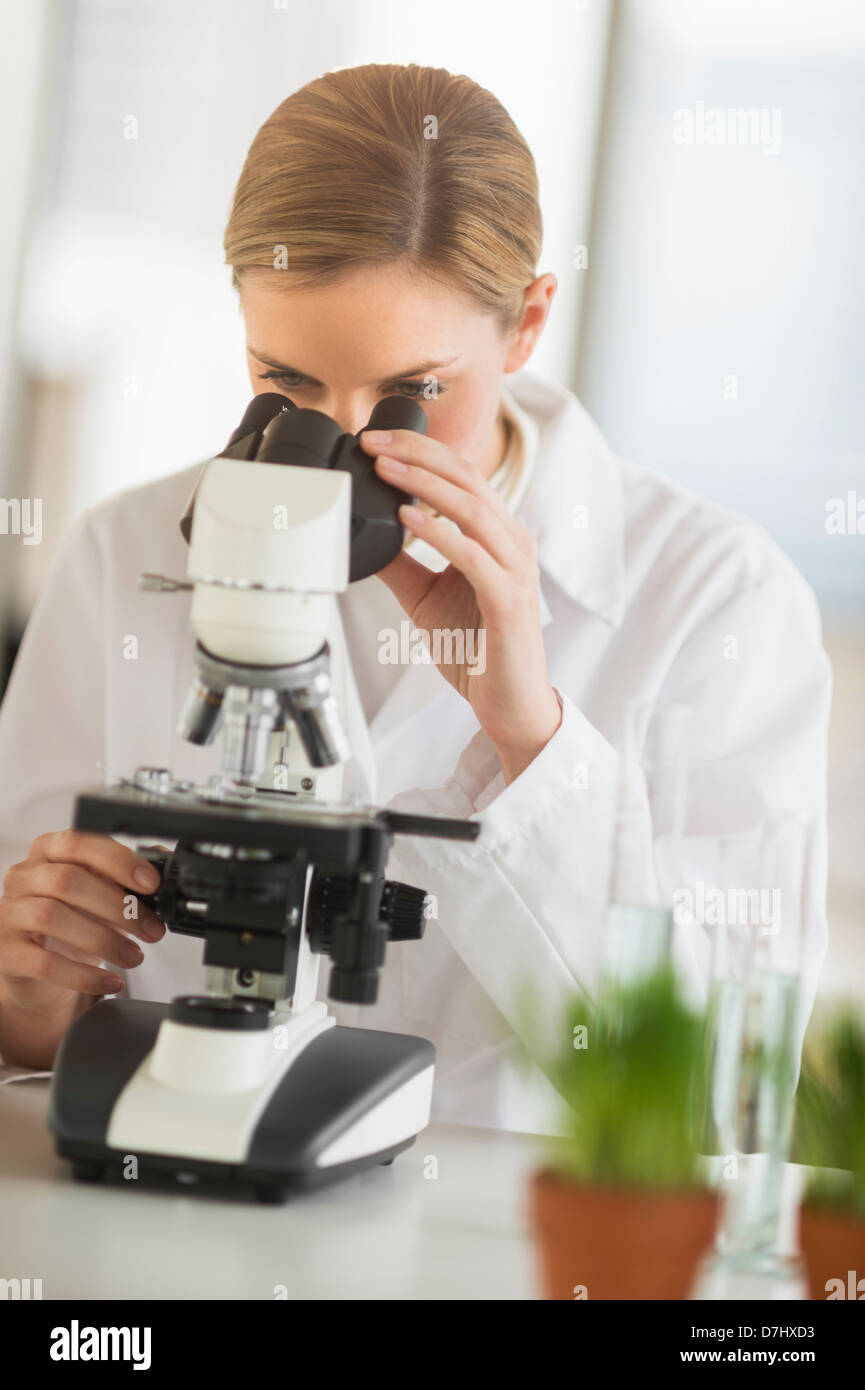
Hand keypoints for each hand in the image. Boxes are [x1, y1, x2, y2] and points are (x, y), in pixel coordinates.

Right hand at [0, 829, 165, 1014]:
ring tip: (135, 956)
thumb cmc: (73, 920)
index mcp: (48, 852)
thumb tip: (164, 862)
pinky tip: (111, 981)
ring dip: (104, 940)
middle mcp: (23, 878)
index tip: (150, 882)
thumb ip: (128, 876)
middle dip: (119, 907)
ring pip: (52, 917)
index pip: (78, 842)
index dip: (117, 860)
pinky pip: (45, 963)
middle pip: (68, 881)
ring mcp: (9, 915)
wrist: (39, 969)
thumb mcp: (101, 893)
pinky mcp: (6, 954)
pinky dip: (84, 975)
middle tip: (152, 930)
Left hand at [359, 428, 561, 782]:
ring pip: (472, 509)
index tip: (375, 441)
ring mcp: (515, 569)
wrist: (508, 703)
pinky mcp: (509, 600)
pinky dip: (439, 533)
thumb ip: (401, 563)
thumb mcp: (426, 596)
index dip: (421, 452)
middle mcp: (513, 543)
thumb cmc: (477, 650)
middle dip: (418, 454)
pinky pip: (473, 555)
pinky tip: (408, 518)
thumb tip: (362, 535)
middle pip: (469, 478)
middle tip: (373, 441)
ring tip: (386, 469)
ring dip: (425, 484)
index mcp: (498, 535)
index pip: (462, 475)